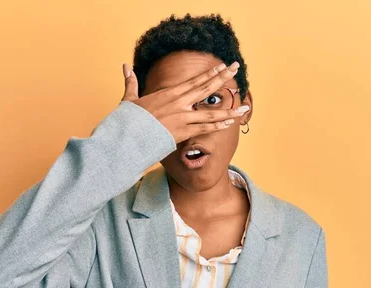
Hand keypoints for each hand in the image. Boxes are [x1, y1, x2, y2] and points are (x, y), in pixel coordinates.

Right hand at [121, 62, 247, 143]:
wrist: (127, 138)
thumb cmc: (128, 121)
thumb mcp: (130, 99)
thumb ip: (131, 82)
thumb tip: (125, 66)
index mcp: (168, 94)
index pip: (194, 81)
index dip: (210, 73)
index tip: (222, 66)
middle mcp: (178, 103)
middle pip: (206, 89)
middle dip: (223, 78)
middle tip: (236, 68)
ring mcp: (182, 118)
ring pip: (210, 113)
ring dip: (229, 110)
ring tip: (244, 107)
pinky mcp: (182, 133)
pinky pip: (204, 129)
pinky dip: (217, 126)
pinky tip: (229, 123)